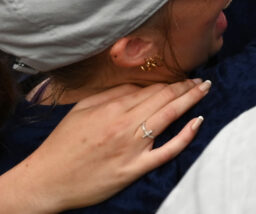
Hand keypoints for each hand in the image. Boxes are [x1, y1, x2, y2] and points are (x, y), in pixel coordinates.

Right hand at [6, 80, 210, 211]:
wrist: (46, 181)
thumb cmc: (62, 144)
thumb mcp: (82, 110)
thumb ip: (112, 95)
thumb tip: (140, 86)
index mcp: (112, 108)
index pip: (151, 89)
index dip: (172, 82)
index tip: (185, 77)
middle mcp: (124, 125)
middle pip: (164, 98)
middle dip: (186, 87)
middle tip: (202, 81)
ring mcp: (131, 148)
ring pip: (169, 117)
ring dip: (190, 101)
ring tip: (205, 90)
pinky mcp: (134, 169)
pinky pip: (167, 151)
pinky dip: (185, 136)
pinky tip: (198, 122)